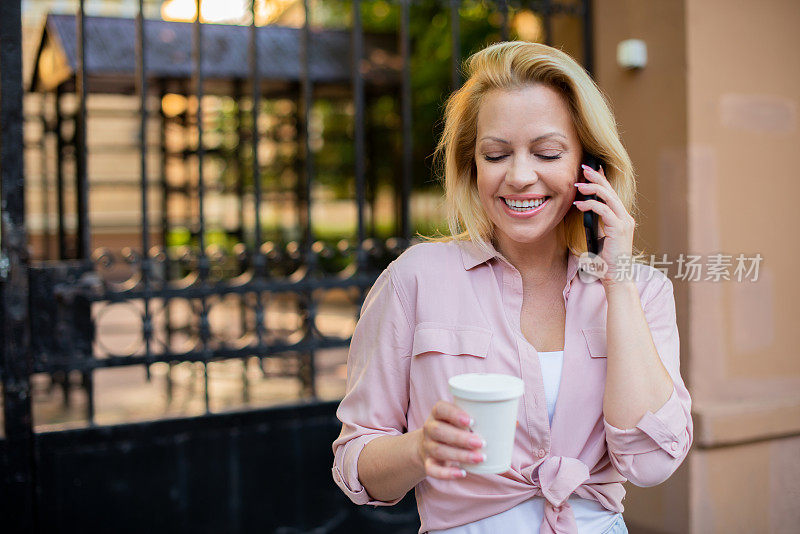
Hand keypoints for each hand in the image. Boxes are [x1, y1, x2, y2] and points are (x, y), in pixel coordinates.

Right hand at [417, 401, 486, 478]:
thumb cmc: (454, 428)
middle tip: (480, 442)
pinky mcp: (428, 463)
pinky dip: (446, 473)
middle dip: (460, 437)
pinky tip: (462, 473)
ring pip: (438, 450)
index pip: (441, 409)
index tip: (471, 421)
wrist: (428, 444)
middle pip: (439, 431)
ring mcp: (427, 446)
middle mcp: (430, 428)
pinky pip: (432, 469)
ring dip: (459, 455)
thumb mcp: (463, 420)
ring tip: (479, 458)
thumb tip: (515, 423)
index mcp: (438, 413)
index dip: (454, 414)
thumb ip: (484, 419)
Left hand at [573, 164, 635, 285]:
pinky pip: (604, 211)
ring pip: (608, 197)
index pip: (611, 194)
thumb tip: (583, 210)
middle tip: (584, 168)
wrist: (616, 276)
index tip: (591, 170)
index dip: (602, 180)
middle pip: (610, 191)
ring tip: (578, 184)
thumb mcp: (598, 237)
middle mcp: (625, 217)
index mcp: (621, 218)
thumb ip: (595, 224)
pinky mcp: (619, 228)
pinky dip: (590, 205)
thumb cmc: (605, 260)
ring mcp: (624, 222)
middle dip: (597, 177)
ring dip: (592, 188)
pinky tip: (578, 204)